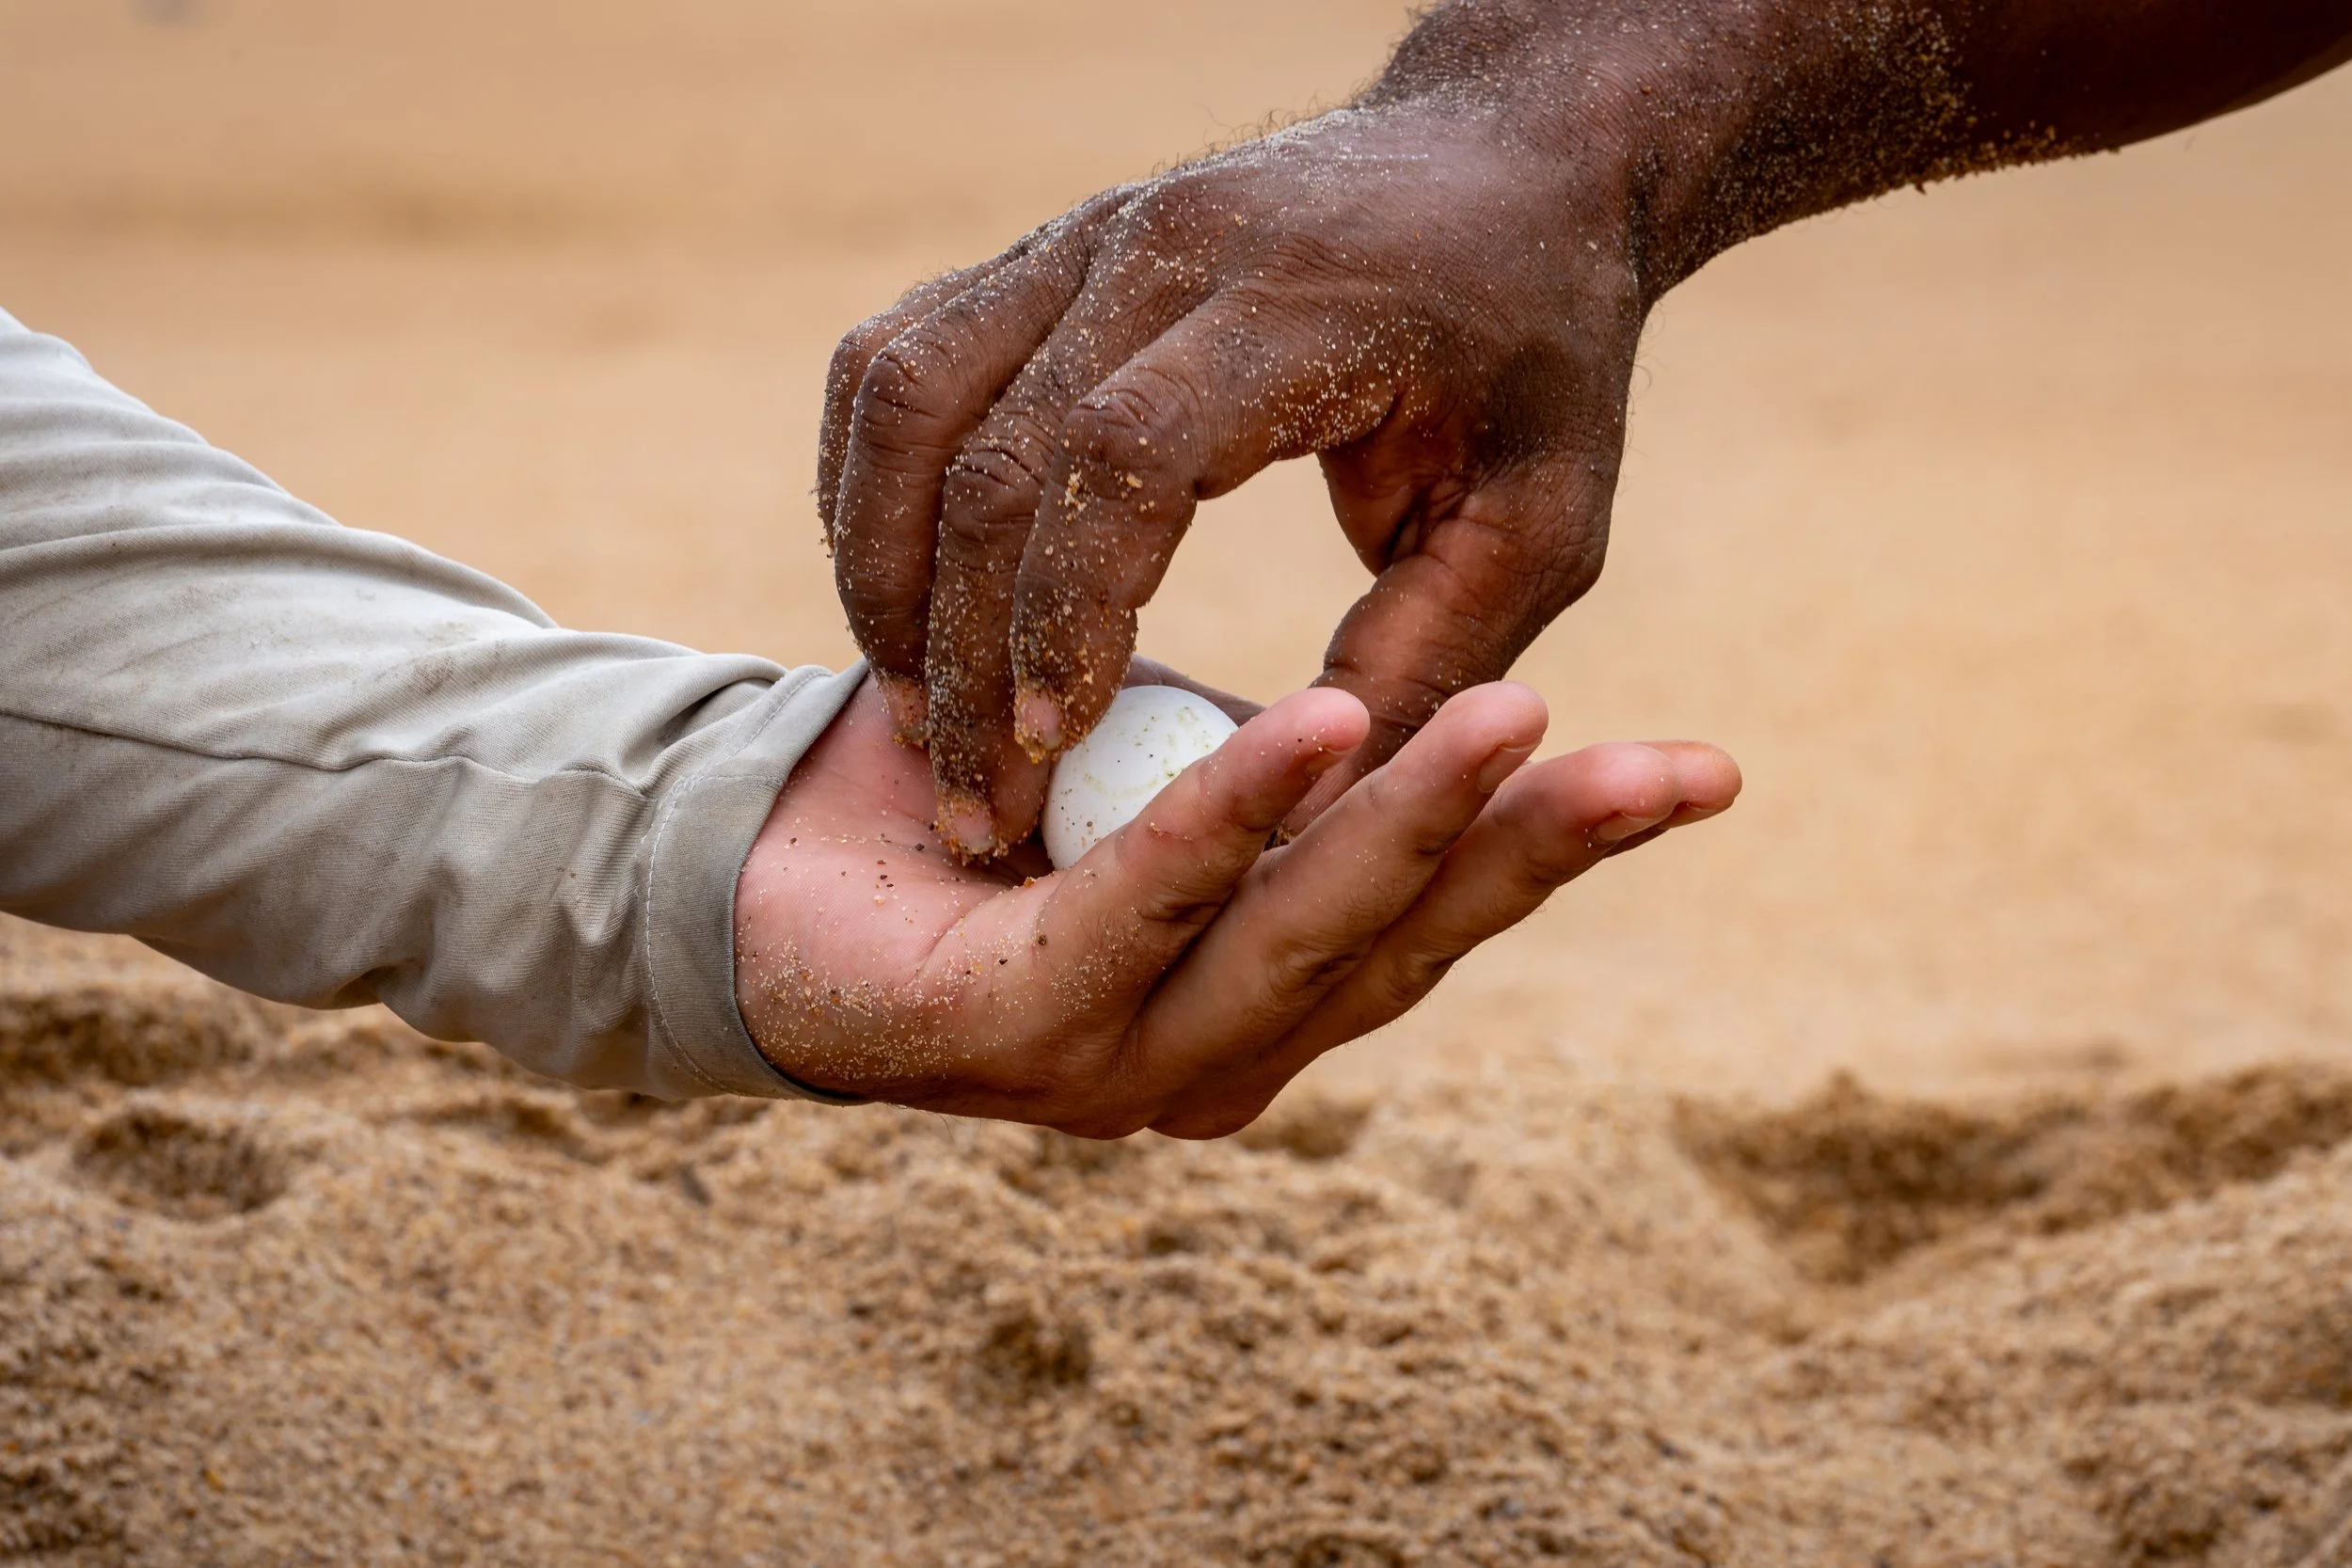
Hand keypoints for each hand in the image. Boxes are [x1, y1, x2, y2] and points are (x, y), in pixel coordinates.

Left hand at [732, 674, 1737, 1138]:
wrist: (762, 860)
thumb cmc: (989, 812)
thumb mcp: (1171, 775)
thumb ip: (1278, 774)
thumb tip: (1400, 696)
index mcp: (1267, 995)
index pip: (1440, 919)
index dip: (1565, 847)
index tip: (1699, 771)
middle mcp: (1215, 1051)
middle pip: (1404, 942)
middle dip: (1538, 851)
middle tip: (1674, 766)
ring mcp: (1120, 1058)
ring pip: (1295, 930)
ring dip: (1409, 824)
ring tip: (1515, 717)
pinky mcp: (1017, 1028)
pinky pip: (1143, 898)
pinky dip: (1229, 813)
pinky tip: (1318, 722)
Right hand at [819, 99, 1646, 858]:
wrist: (1502, 162)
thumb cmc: (1539, 360)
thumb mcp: (1540, 526)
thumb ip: (1432, 663)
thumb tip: (1312, 825)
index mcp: (1298, 307)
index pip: (1123, 454)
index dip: (1068, 610)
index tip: (1051, 747)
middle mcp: (1162, 248)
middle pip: (989, 446)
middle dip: (959, 642)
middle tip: (972, 797)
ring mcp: (1084, 236)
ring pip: (908, 394)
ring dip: (883, 566)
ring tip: (911, 711)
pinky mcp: (1042, 251)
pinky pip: (899, 360)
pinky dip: (869, 486)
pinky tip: (897, 596)